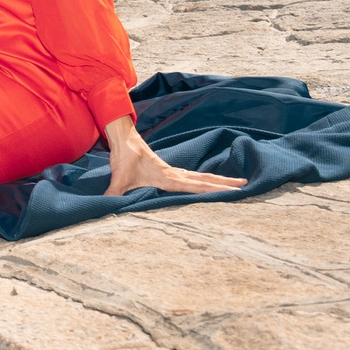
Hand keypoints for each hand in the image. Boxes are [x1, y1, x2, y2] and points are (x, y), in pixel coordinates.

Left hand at [101, 117, 248, 196]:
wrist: (123, 140)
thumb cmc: (123, 159)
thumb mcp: (118, 181)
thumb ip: (113, 196)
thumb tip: (104, 209)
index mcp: (168, 178)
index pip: (195, 187)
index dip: (213, 190)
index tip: (232, 192)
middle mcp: (174, 175)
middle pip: (204, 180)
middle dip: (225, 184)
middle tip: (245, 186)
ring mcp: (173, 171)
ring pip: (201, 177)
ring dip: (218, 180)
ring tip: (237, 183)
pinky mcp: (168, 170)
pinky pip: (192, 177)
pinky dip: (204, 179)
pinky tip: (210, 182)